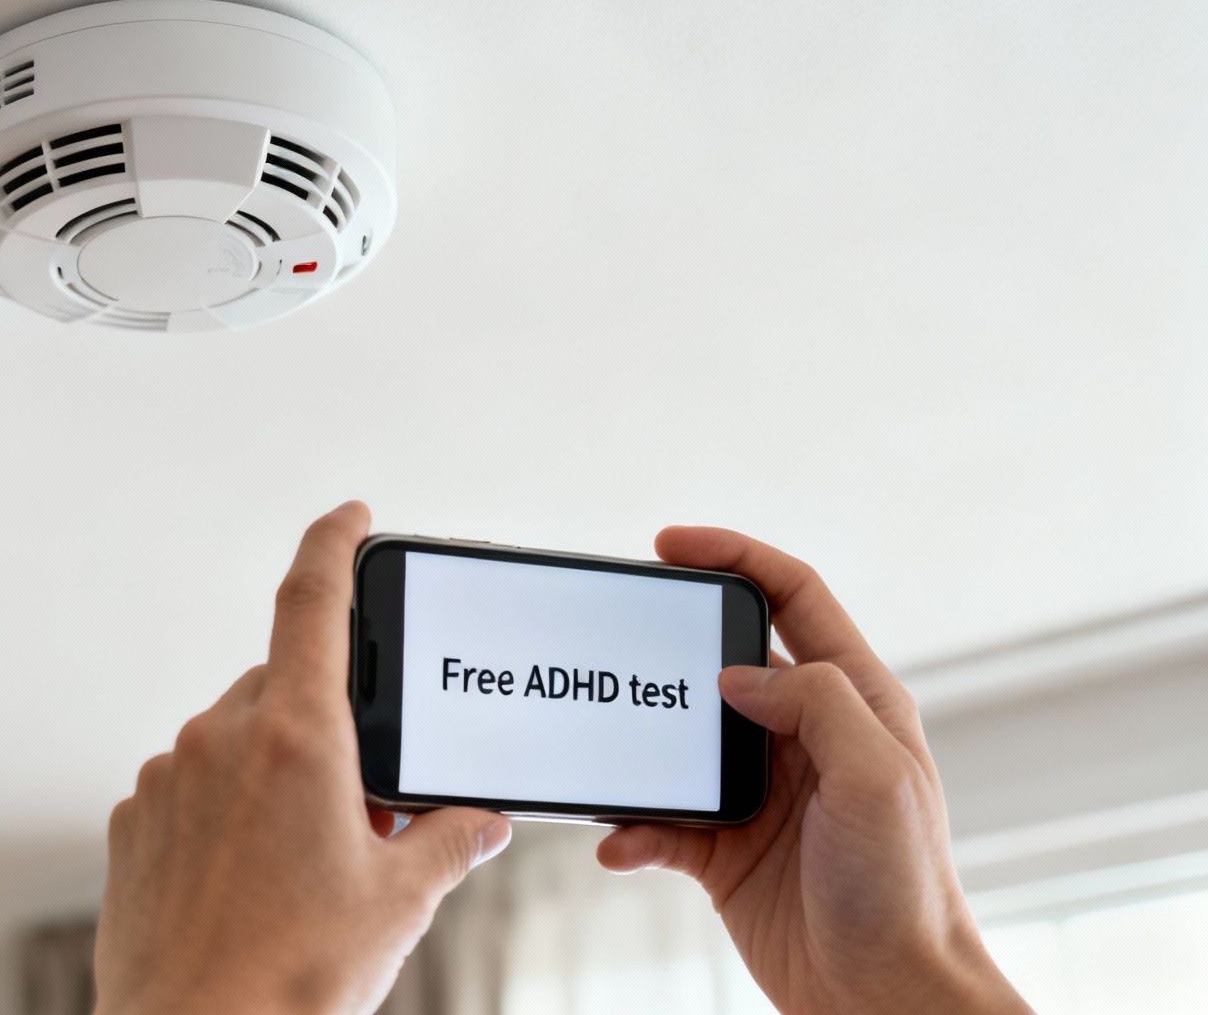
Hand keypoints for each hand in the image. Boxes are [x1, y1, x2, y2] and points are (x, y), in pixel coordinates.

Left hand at [95, 502, 512, 1014]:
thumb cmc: (293, 977)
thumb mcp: (399, 903)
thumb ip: (447, 840)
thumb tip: (478, 819)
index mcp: (294, 738)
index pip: (313, 602)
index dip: (333, 544)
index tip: (351, 518)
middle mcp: (218, 740)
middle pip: (283, 689)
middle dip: (326, 728)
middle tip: (361, 804)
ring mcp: (166, 779)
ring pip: (234, 742)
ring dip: (272, 773)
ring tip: (302, 862)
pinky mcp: (132, 822)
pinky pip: (190, 787)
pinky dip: (224, 811)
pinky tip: (249, 878)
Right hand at [596, 528, 1030, 1014]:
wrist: (882, 997)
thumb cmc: (903, 890)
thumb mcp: (876, 775)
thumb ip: (813, 701)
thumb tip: (736, 672)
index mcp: (854, 701)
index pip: (793, 597)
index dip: (735, 556)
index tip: (669, 544)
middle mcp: (805, 737)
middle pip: (722, 660)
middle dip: (667, 651)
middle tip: (618, 644)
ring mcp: (761, 793)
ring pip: (679, 741)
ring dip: (640, 751)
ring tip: (611, 756)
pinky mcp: (725, 849)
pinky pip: (660, 821)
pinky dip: (632, 829)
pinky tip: (621, 844)